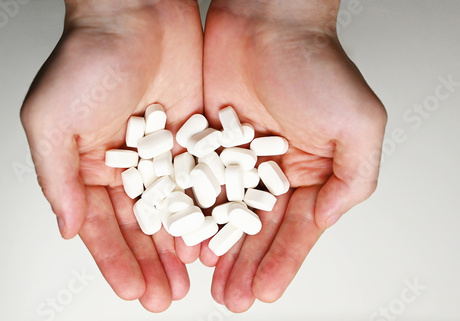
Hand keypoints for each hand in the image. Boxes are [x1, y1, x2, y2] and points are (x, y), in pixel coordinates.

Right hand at [20, 0, 202, 311]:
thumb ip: (58, 177)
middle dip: (150, 263)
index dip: (114, 260)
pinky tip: (211, 238)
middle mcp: (128, 165)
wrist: (138, 11)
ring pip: (173, 211)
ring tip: (188, 280)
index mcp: (90, 165)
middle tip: (163, 297)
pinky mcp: (195, 138)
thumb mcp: (53, 119)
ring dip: (179, 247)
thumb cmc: (89, 57)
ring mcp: (164, 154)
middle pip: (140, 226)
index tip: (129, 290)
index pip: (101, 225)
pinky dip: (206, 211)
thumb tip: (66, 228)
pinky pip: (202, 182)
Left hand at [201, 0, 386, 311]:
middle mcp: (270, 170)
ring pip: (222, 213)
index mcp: (308, 171)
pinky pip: (194, 185)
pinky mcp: (204, 143)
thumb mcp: (357, 124)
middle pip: (255, 228)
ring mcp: (234, 158)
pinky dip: (189, 213)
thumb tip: (326, 220)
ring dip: (215, 248)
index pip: (295, 228)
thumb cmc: (316, 66)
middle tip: (232, 298)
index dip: (282, 262)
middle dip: (245, 265)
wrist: (266, 22)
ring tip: (207, 281)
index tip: (266, 292)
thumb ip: (353, 179)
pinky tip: (182, 239)